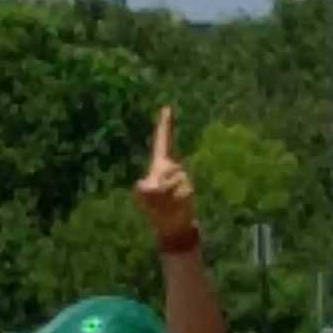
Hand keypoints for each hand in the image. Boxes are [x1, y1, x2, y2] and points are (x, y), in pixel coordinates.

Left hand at [132, 106, 195, 246]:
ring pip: (171, 181)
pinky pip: (178, 191)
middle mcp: (172, 167)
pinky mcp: (188, 187)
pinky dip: (173, 201)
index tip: (166, 107)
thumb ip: (144, 190)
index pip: (163, 141)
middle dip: (158, 185)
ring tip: (164, 204)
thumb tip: (146, 184)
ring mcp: (181, 176)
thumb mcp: (144, 197)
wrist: (172, 224)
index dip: (164, 125)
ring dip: (164, 196)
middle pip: (165, 169)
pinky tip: (173, 205)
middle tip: (157, 198)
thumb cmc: (155, 208)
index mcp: (159, 165)